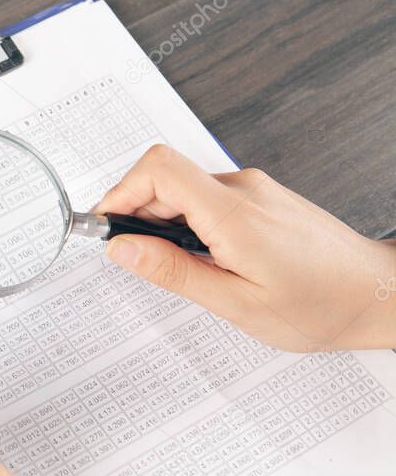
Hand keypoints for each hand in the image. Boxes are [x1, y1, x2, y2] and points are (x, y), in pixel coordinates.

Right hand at [94, 144, 395, 351]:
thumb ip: (173, 271)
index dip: (121, 192)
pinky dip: (191, 224)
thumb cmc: (318, 306)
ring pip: (185, 190)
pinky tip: (208, 259)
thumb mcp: (236, 302)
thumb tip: (122, 249)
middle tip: (142, 260)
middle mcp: (243, 189)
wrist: (376, 296)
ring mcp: (254, 189)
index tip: (107, 225)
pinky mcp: (261, 197)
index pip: (159, 168)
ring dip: (167, 223)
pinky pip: (208, 199)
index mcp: (233, 214)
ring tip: (185, 267)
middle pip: (165, 179)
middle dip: (139, 216)